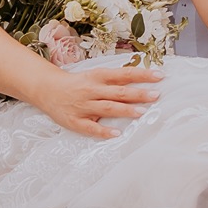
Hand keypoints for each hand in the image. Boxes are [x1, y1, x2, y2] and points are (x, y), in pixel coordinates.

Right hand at [33, 63, 161, 139]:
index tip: (159, 76)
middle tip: (156, 95)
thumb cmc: (77, 83)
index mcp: (98, 76)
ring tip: (142, 112)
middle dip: (137, 93)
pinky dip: (103, 130)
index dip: (142, 75)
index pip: (123, 74)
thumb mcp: (95, 76)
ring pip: (107, 107)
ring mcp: (84, 106)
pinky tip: (116, 133)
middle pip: (118, 91)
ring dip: (125, 110)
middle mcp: (92, 90)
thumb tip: (142, 81)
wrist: (48, 89)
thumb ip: (115, 80)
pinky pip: (91, 127)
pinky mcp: (75, 121)